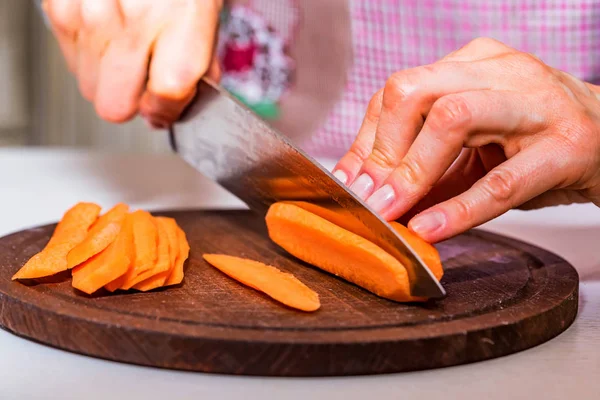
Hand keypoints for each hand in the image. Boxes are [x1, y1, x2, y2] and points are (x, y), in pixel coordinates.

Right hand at [43, 0, 221, 127]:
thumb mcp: (206, 15)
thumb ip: (199, 66)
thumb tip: (180, 104)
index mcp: (180, 24)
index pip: (163, 99)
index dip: (166, 111)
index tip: (167, 108)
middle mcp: (132, 21)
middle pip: (115, 106)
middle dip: (132, 100)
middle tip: (145, 81)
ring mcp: (90, 14)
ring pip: (90, 87)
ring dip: (110, 77)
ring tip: (128, 46)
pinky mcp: (60, 6)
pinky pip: (71, 60)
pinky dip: (90, 54)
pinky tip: (110, 30)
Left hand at [333, 37, 599, 242]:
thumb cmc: (533, 143)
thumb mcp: (471, 145)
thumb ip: (423, 166)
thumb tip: (369, 195)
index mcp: (472, 64)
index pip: (399, 91)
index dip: (366, 140)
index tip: (348, 183)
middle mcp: (500, 70)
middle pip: (416, 92)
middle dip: (383, 150)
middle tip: (368, 199)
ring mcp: (535, 102)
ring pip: (454, 119)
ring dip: (411, 173)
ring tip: (390, 212)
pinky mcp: (566, 146)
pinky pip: (501, 179)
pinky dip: (458, 208)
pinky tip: (429, 228)